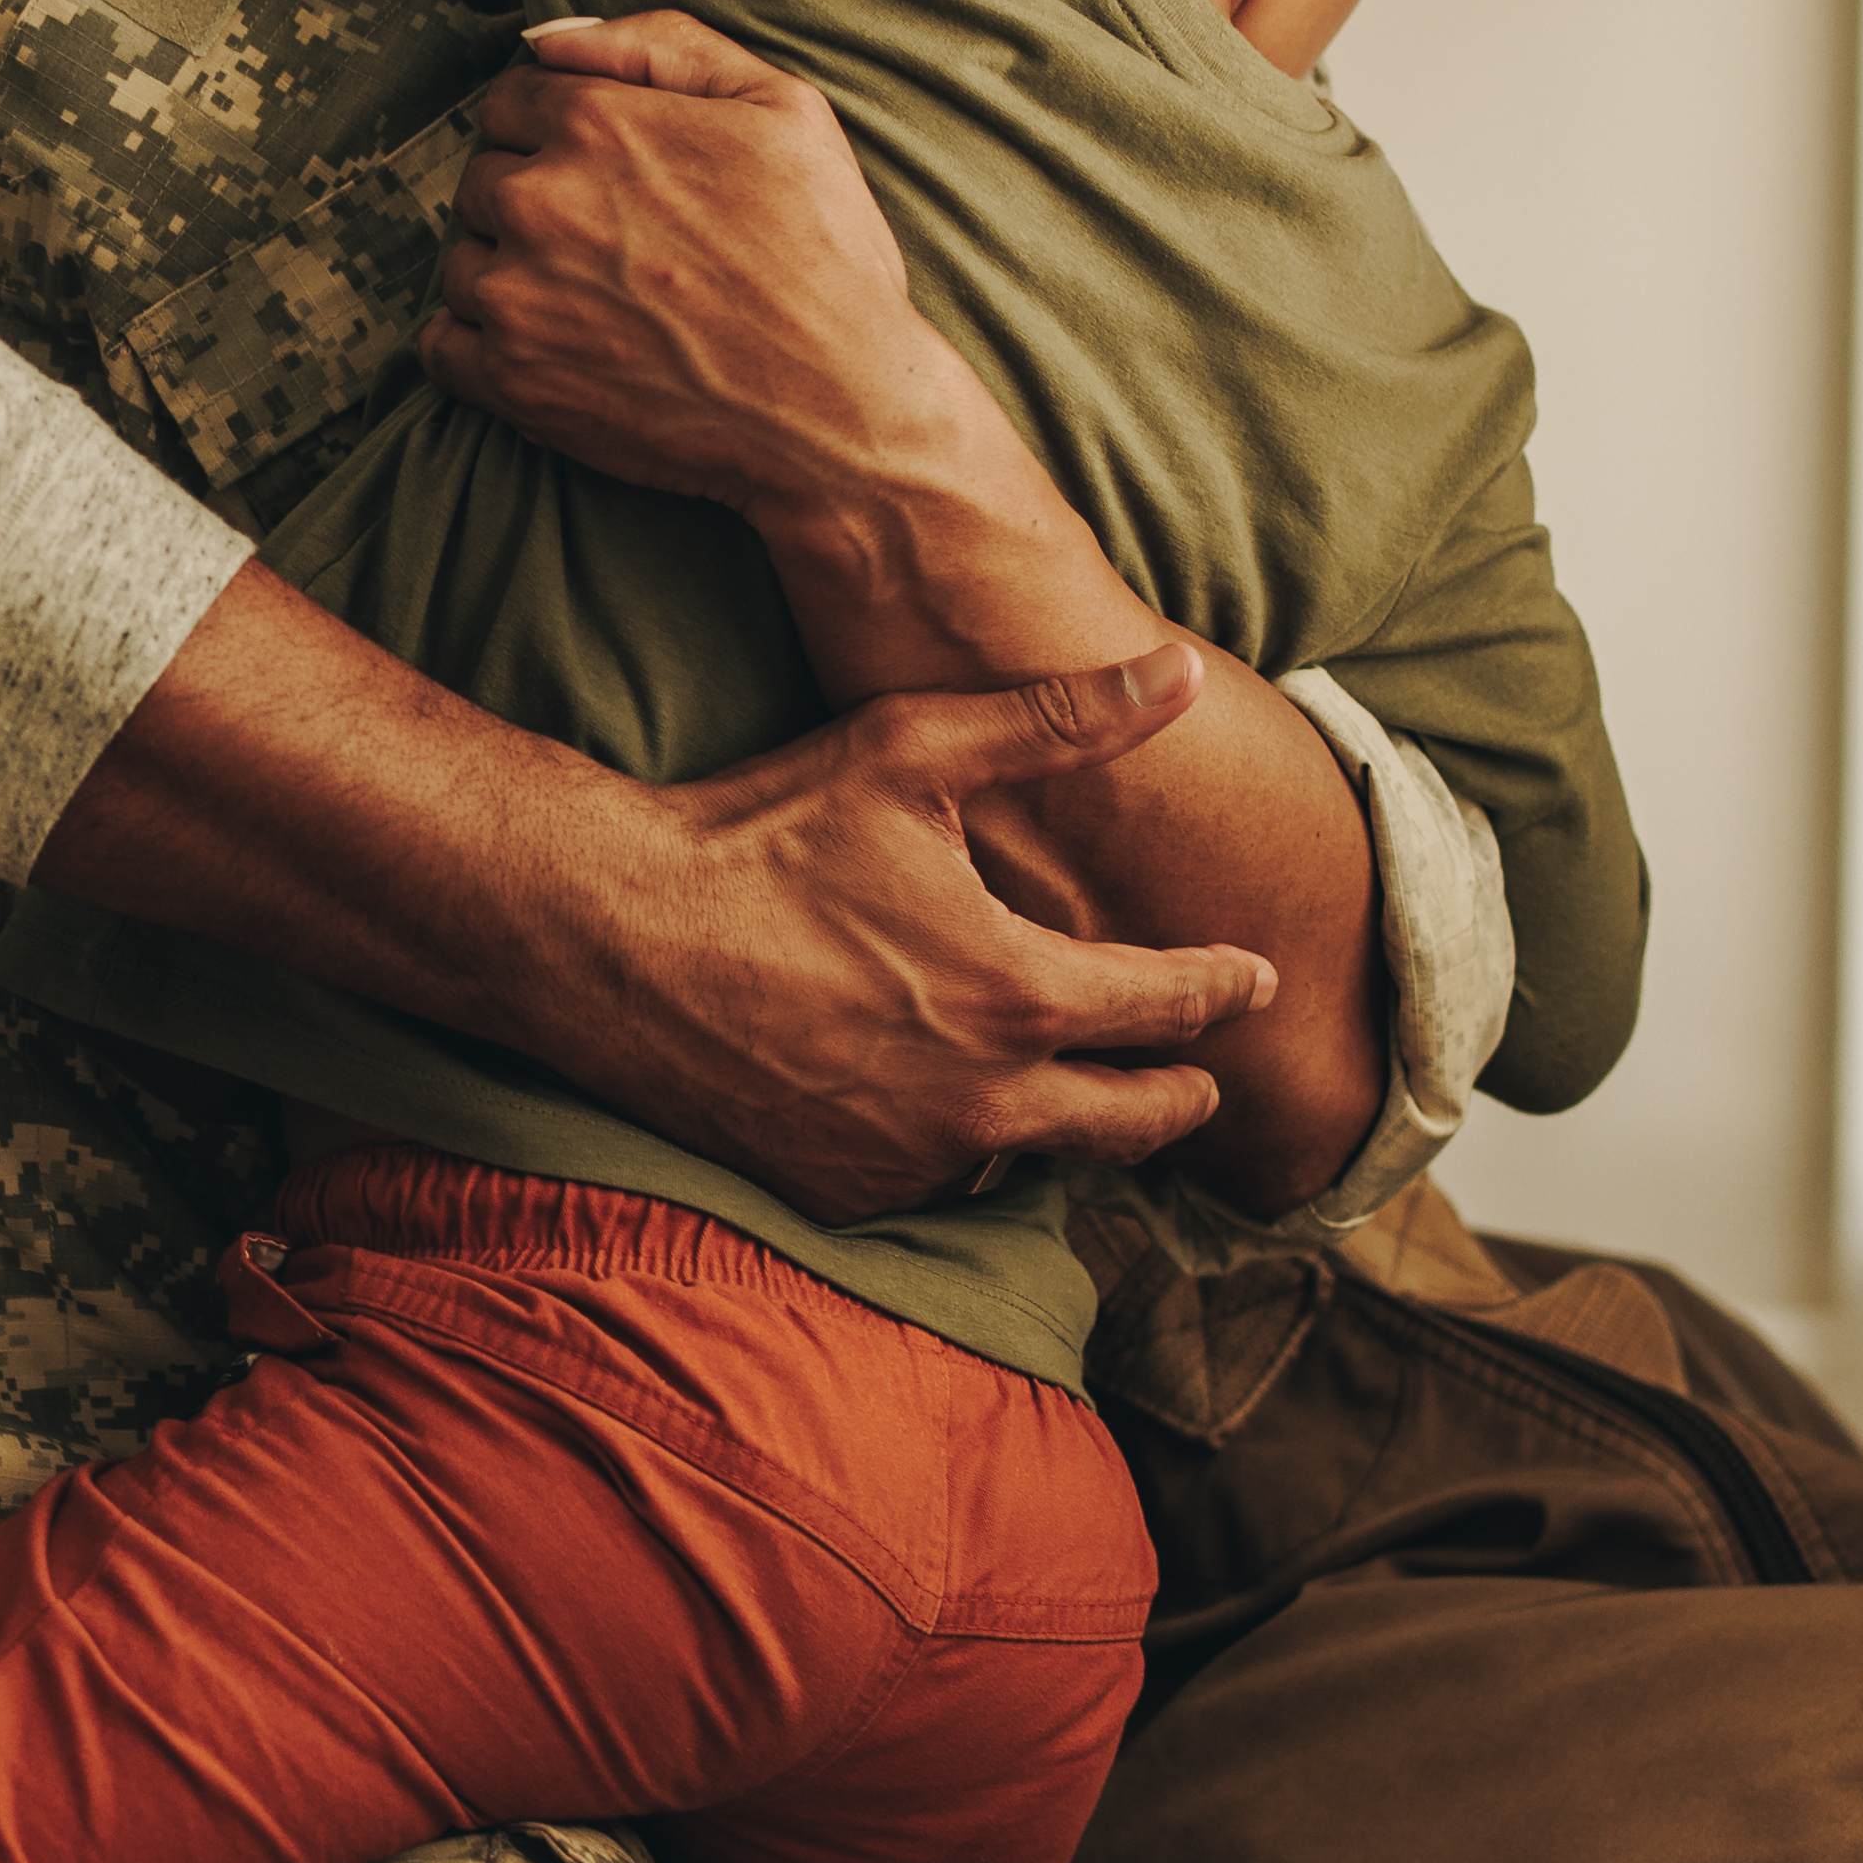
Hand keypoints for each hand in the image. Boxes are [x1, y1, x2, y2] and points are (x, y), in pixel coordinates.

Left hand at [426, 11, 994, 521]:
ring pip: (462, 259)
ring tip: (592, 301)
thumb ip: (661, 44)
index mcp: (595, 121)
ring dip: (506, 272)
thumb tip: (550, 36)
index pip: (509, 102)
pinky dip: (476, 344)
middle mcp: (539, 199)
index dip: (552, 133)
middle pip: (481, 179)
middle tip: (608, 244)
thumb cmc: (824, 256)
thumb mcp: (782, 107)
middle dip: (531, 200)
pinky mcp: (510, 380)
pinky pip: (440, 344)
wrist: (838, 410)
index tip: (598, 174)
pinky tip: (545, 345)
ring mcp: (515, 294)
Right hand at [538, 658, 1277, 1216]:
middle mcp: (986, 1098)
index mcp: (1023, 992)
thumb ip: (1064, 721)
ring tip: (1071, 1087)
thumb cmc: (761, 835)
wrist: (609, 939)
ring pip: (1032, 1154)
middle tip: (1199, 1080)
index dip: (1224, 988)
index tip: (1253, 979)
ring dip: (1060, 1120)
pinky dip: (954, 1143)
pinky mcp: (845, 1189)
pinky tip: (942, 1103)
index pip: (1172, 1007)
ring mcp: (913, 1158)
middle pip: (1136, 1123)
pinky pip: (935, 1180)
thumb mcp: (915, 752)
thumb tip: (1184, 673)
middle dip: (1179, 1096)